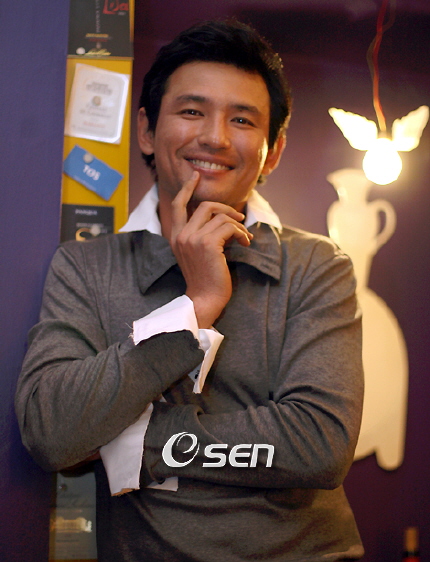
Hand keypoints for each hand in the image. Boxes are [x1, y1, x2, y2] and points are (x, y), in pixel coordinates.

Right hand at [170, 172, 252, 327]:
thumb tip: (223, 217)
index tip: (195, 176)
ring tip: (245, 238)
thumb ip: (202, 234)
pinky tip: (245, 244)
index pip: (177, 205)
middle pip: (205, 206)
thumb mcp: (197, 252)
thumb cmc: (206, 278)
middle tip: (239, 219)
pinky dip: (242, 234)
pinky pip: (230, 228)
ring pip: (221, 217)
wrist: (205, 299)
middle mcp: (180, 235)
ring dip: (239, 226)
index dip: (186, 188)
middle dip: (226, 209)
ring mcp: (192, 238)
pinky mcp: (207, 244)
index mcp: (175, 236)